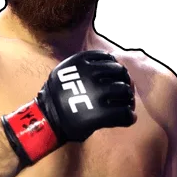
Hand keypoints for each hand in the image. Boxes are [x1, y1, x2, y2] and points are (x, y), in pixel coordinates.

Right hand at [2, 50, 135, 166]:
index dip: (114, 67)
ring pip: (125, 91)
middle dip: (125, 81)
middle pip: (120, 72)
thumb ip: (86, 66)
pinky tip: (127, 118)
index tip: (114, 76)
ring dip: (128, 99)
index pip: (108, 57)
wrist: (47, 119)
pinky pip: (124, 113)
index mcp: (80, 61)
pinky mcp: (99, 114)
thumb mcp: (67, 72)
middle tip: (124, 91)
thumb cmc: (59, 96)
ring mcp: (95, 94)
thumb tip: (115, 64)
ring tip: (126, 105)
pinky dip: (129, 116)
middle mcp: (89, 74)